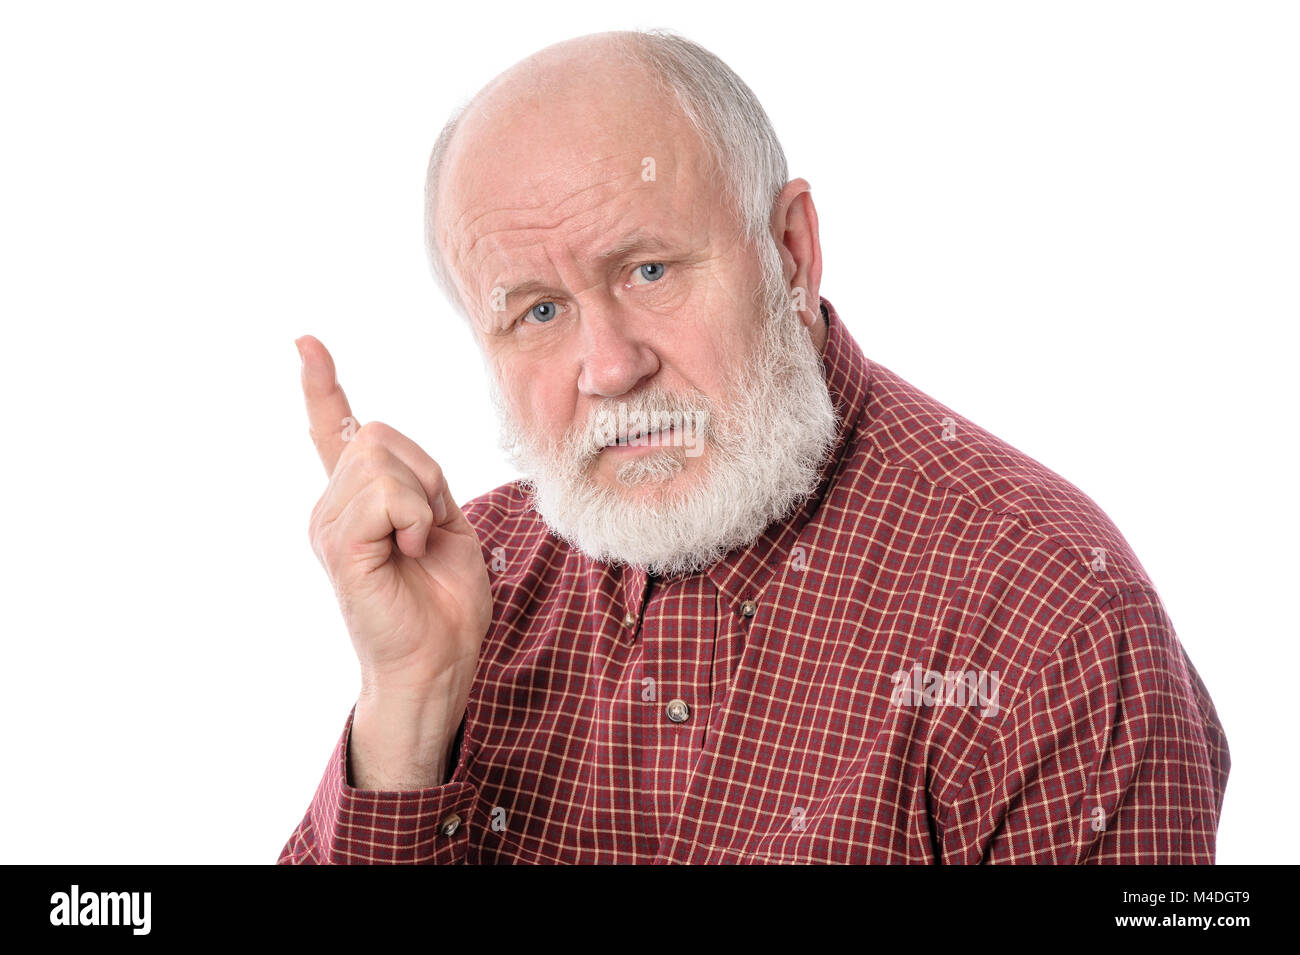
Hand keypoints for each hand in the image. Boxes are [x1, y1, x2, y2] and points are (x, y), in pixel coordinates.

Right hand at [297, 335, 491, 784]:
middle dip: (423, 473)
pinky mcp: (338, 545)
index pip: (332, 431)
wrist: (440, 660)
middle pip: (377, 434)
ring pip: (381, 459)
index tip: (305, 343)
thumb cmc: (445, 602)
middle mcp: (332, 508)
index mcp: (358, 502)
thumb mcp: (444, 524)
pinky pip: (385, 495)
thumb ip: (417, 482)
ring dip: (421, 500)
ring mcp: (329, 525)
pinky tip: (410, 552)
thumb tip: (389, 450)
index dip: (322, 386)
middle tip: (429, 529)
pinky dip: (414, 518)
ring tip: (417, 547)